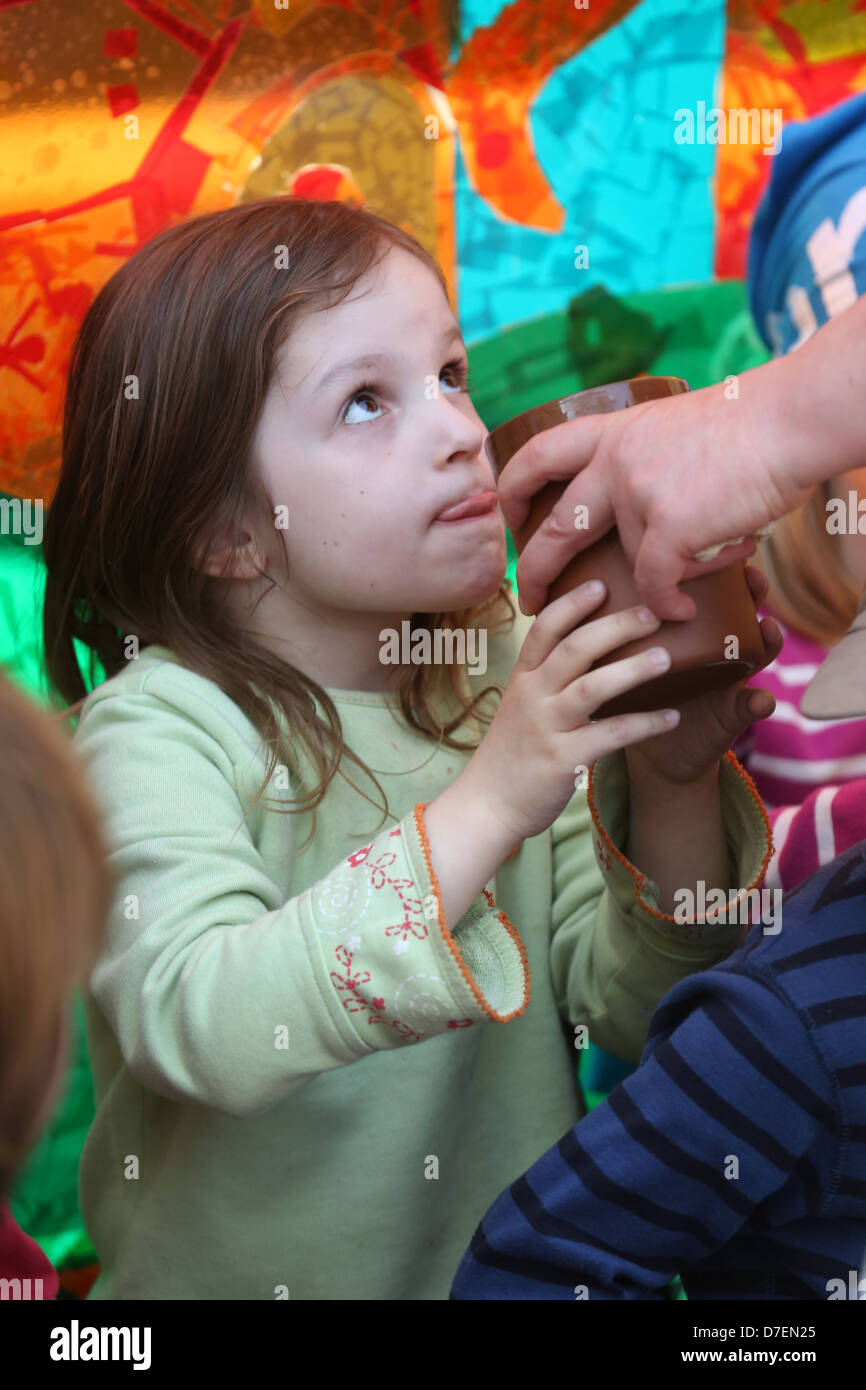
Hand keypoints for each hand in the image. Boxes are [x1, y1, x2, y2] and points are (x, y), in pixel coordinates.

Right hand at [463, 581, 683, 846]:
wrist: (487, 804)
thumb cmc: (511, 752)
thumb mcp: (520, 705)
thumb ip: (548, 678)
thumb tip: (590, 648)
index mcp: (523, 678)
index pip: (544, 629)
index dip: (572, 603)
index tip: (602, 583)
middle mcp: (532, 696)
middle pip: (573, 649)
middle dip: (614, 627)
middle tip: (651, 614)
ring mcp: (546, 727)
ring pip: (591, 688)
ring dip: (632, 669)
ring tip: (666, 658)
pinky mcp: (562, 759)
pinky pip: (610, 735)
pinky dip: (644, 724)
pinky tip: (672, 717)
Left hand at [497, 365, 814, 621]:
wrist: (787, 420)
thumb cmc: (750, 424)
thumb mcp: (676, 425)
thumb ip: (650, 457)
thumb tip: (652, 501)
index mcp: (614, 433)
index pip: (540, 453)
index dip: (514, 486)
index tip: (508, 515)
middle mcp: (615, 463)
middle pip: (555, 526)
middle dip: (534, 570)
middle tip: (528, 598)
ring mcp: (638, 495)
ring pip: (623, 561)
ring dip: (637, 588)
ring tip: (656, 600)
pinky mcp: (669, 526)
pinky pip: (655, 583)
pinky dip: (666, 604)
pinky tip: (680, 613)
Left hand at [623, 565, 781, 788]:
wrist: (655, 752)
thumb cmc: (638, 698)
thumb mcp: (629, 663)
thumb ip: (620, 633)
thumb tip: (592, 586)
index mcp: (692, 636)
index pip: (710, 597)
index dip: (717, 576)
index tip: (717, 554)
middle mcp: (718, 655)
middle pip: (742, 617)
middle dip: (754, 597)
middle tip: (755, 578)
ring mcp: (730, 684)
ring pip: (756, 656)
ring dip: (768, 642)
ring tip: (769, 628)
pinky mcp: (732, 717)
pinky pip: (750, 708)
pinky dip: (759, 704)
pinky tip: (763, 700)